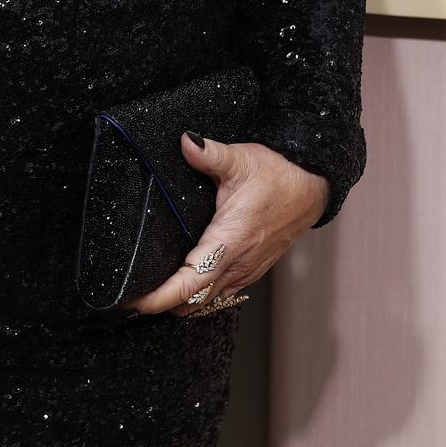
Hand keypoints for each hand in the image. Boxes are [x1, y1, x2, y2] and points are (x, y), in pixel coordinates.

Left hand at [122, 135, 329, 316]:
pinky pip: (220, 295)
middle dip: (162, 305)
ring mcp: (246, 271)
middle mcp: (237, 264)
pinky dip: (198, 296)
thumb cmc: (279, 175)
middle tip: (133, 295)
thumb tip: (186, 142)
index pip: (189, 284)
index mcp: (229, 242)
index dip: (160, 298)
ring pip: (206, 303)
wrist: (312, 187)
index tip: (135, 301)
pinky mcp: (251, 270)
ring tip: (153, 292)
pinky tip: (185, 283)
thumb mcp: (241, 160)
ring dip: (180, 303)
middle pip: (193, 303)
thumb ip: (209, 154)